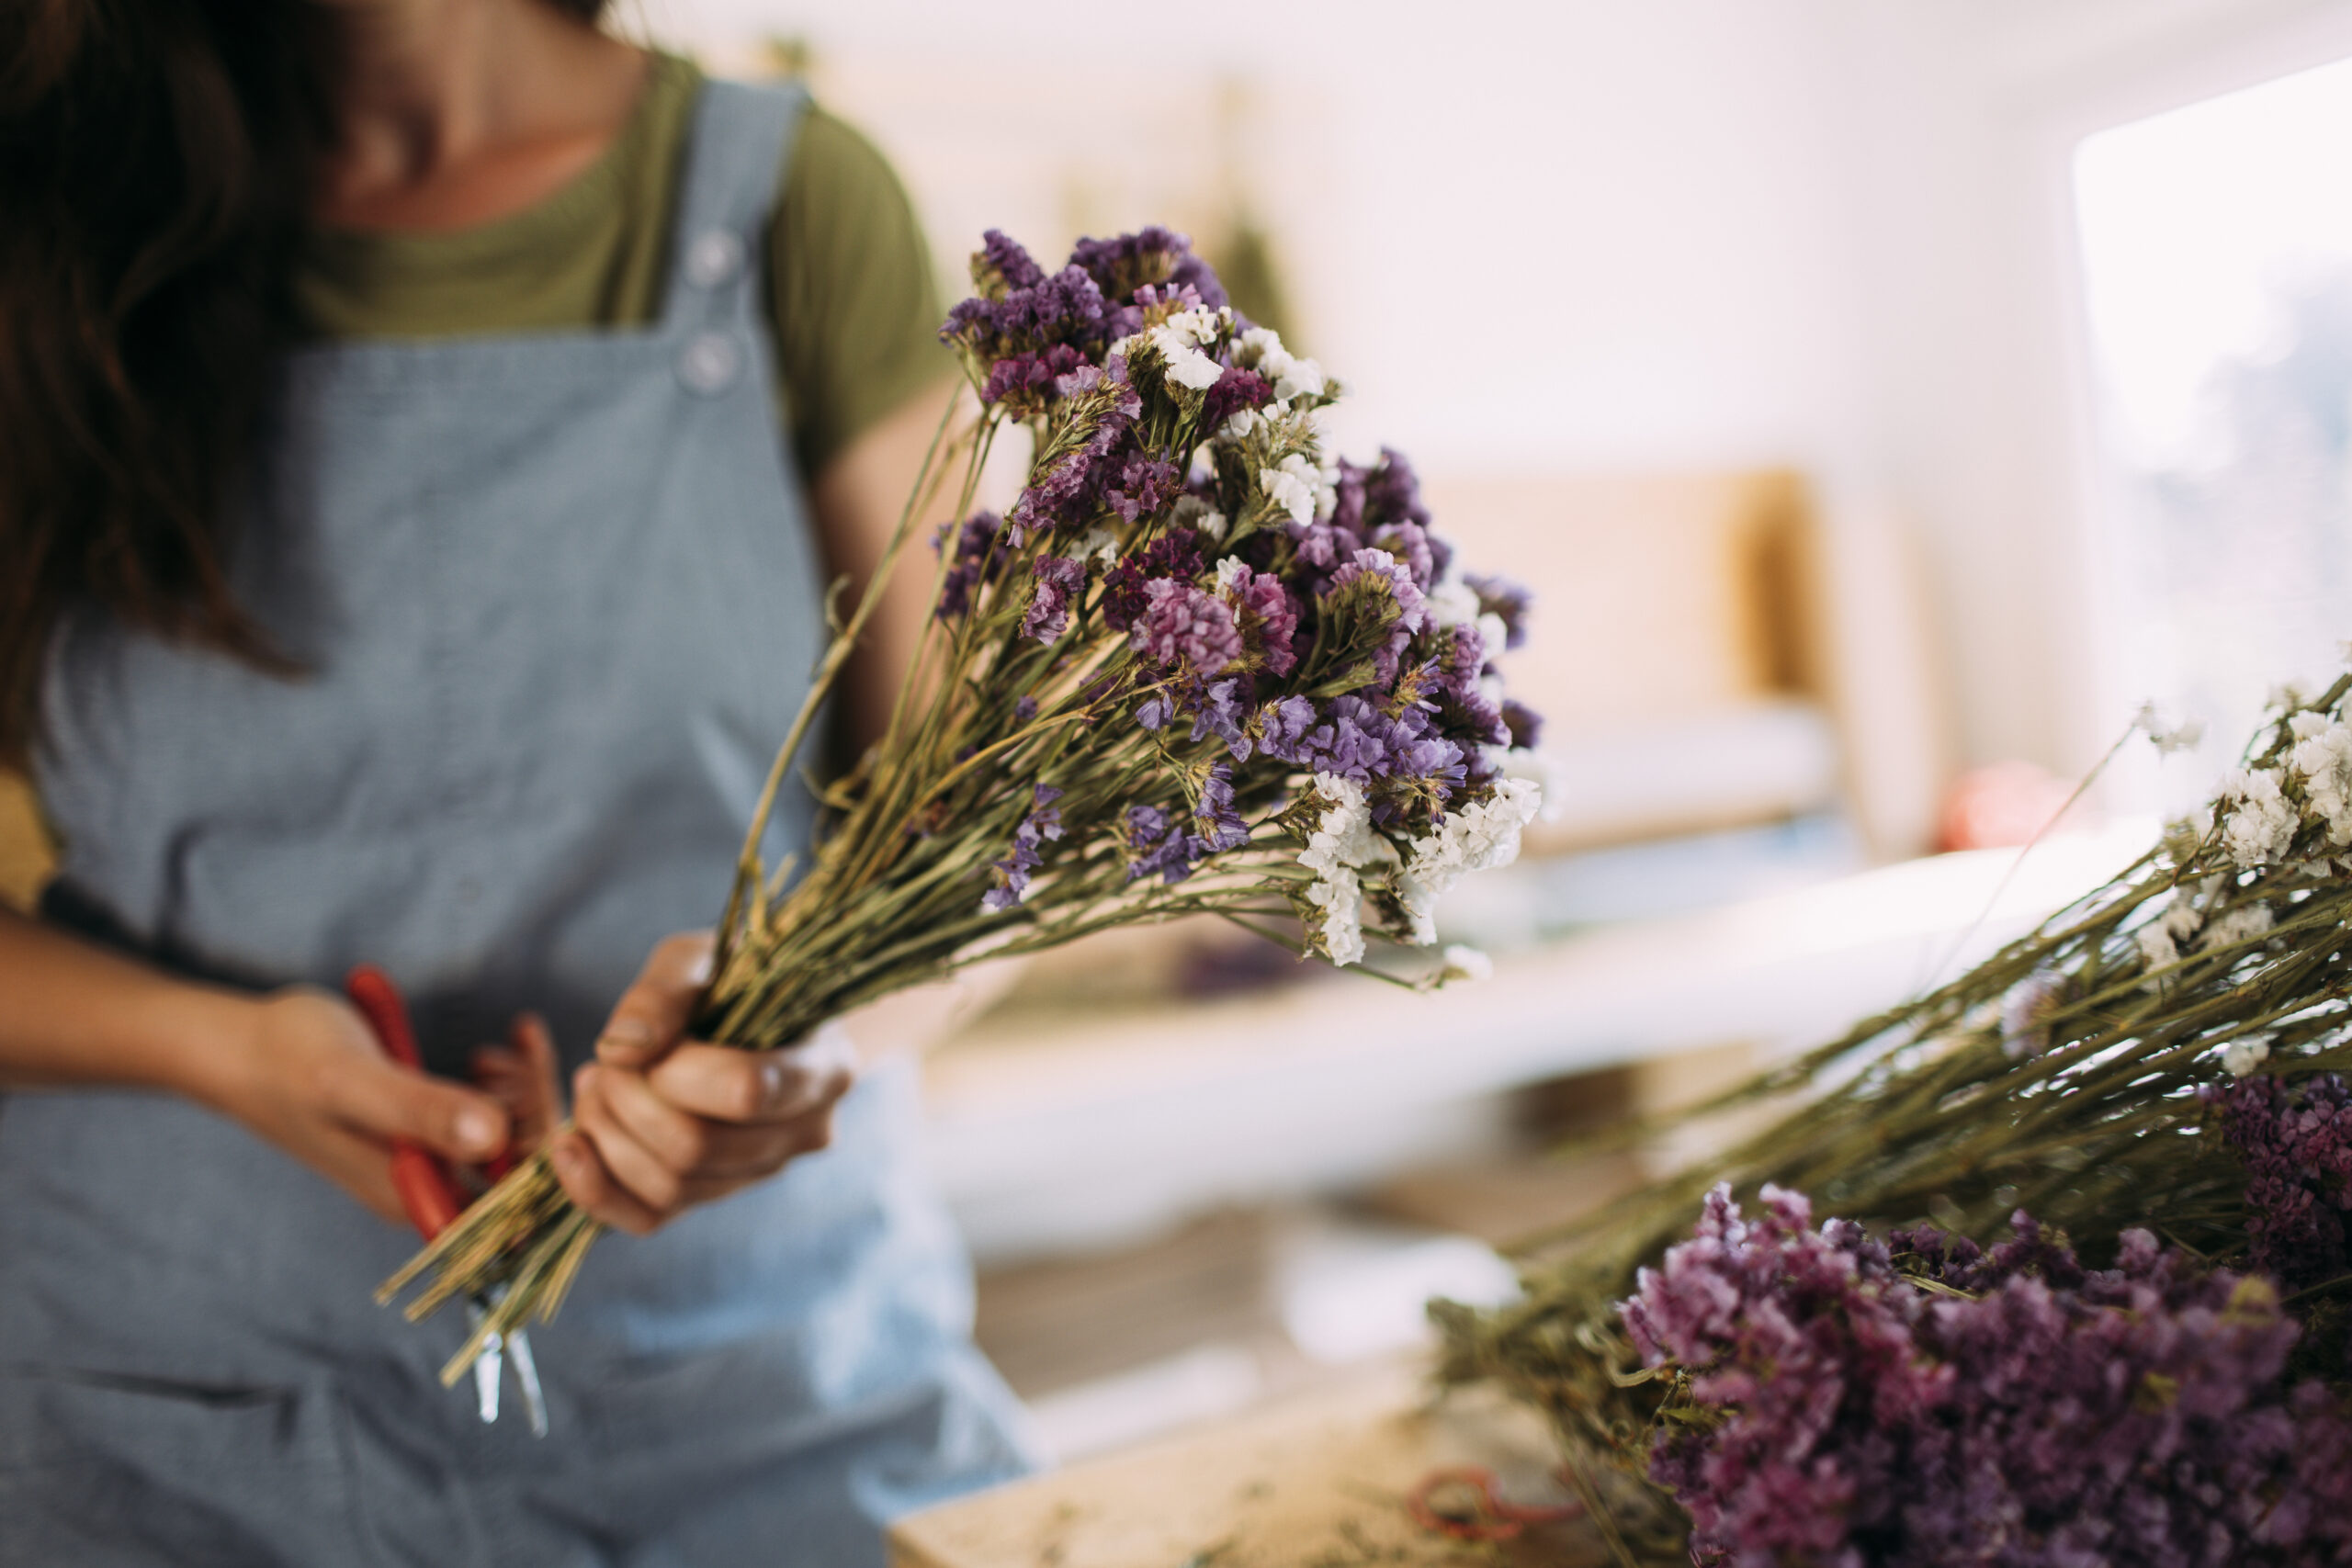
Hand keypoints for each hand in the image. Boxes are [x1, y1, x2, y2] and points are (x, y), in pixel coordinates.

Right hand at [215, 987, 521, 1226]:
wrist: (245, 1045)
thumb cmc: (288, 1058)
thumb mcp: (352, 1080)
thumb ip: (418, 1109)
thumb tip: (490, 1137)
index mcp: (413, 1197)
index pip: (516, 1197)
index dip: (539, 1141)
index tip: (520, 1080)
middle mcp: (428, 1190)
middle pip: (525, 1166)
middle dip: (532, 1105)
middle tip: (509, 1051)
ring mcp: (431, 1161)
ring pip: (518, 1136)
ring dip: (522, 1088)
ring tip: (493, 1049)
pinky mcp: (433, 1132)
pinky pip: (500, 1115)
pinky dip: (511, 1078)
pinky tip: (503, 1042)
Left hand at [551, 932, 855, 1234]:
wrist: (759, 1018)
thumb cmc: (731, 982)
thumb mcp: (700, 960)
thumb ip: (661, 994)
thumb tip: (620, 1051)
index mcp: (822, 1067)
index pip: (749, 1092)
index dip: (677, 1073)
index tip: (648, 1043)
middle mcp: (803, 1134)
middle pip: (697, 1148)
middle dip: (627, 1102)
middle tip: (602, 1062)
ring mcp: (760, 1173)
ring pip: (669, 1188)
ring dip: (606, 1135)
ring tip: (595, 1084)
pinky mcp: (714, 1196)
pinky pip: (649, 1219)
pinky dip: (595, 1190)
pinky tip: (570, 1145)